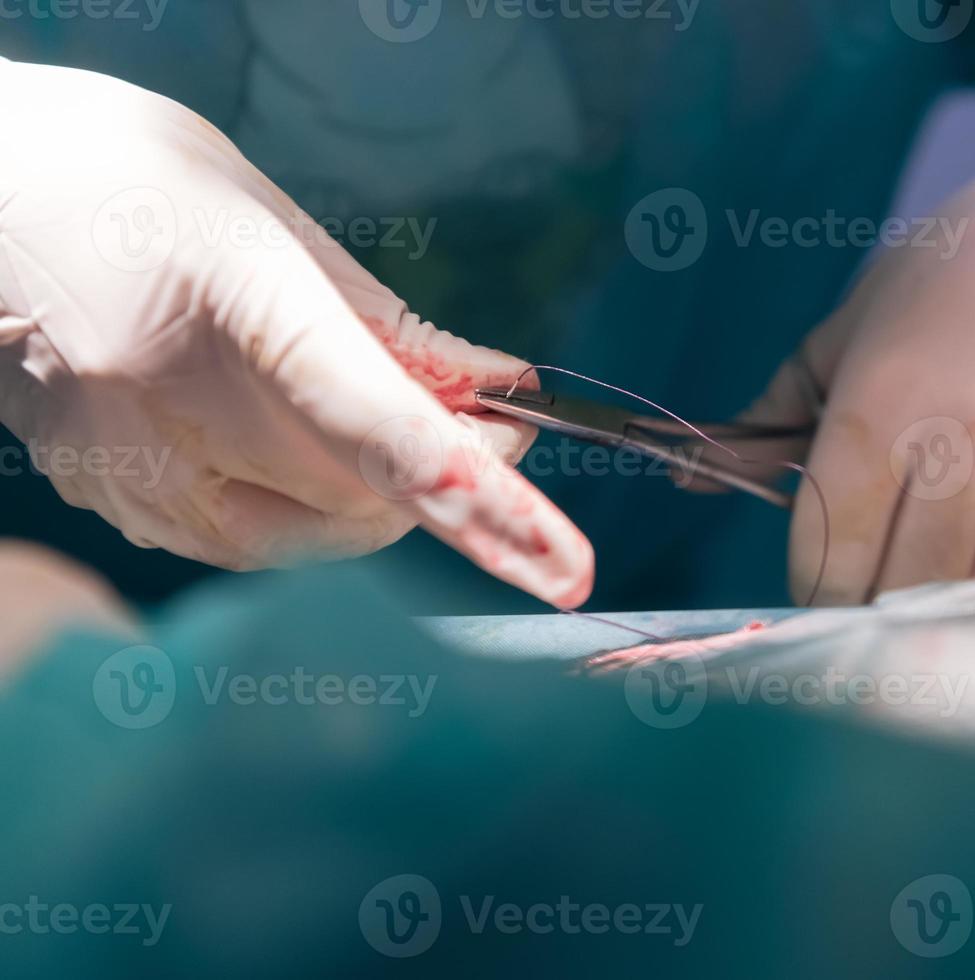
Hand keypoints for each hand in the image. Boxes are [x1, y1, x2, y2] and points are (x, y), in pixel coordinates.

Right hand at [0, 63, 592, 605]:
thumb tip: (496, 393)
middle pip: (358, 498)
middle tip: (494, 423)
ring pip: (311, 539)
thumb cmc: (125, 178)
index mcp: (223, 299)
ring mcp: (123, 463)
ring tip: (406, 427)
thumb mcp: (271, 219)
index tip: (565, 567)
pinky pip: (248, 542)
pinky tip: (313, 451)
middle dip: (454, 478)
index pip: (378, 430)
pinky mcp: (106, 501)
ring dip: (386, 500)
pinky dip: (315, 510)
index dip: (484, 503)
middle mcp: (162, 398)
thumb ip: (389, 323)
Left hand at [741, 72, 974, 603]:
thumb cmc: (965, 267)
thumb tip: (685, 480)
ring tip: (956, 570)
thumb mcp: (856, 322)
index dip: (818, 587)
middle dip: (881, 604)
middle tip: (890, 585)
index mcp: (878, 403)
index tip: (830, 581)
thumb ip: (773, 414)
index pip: (827, 558)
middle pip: (899, 593)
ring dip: (961, 600)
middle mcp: (960, 438)